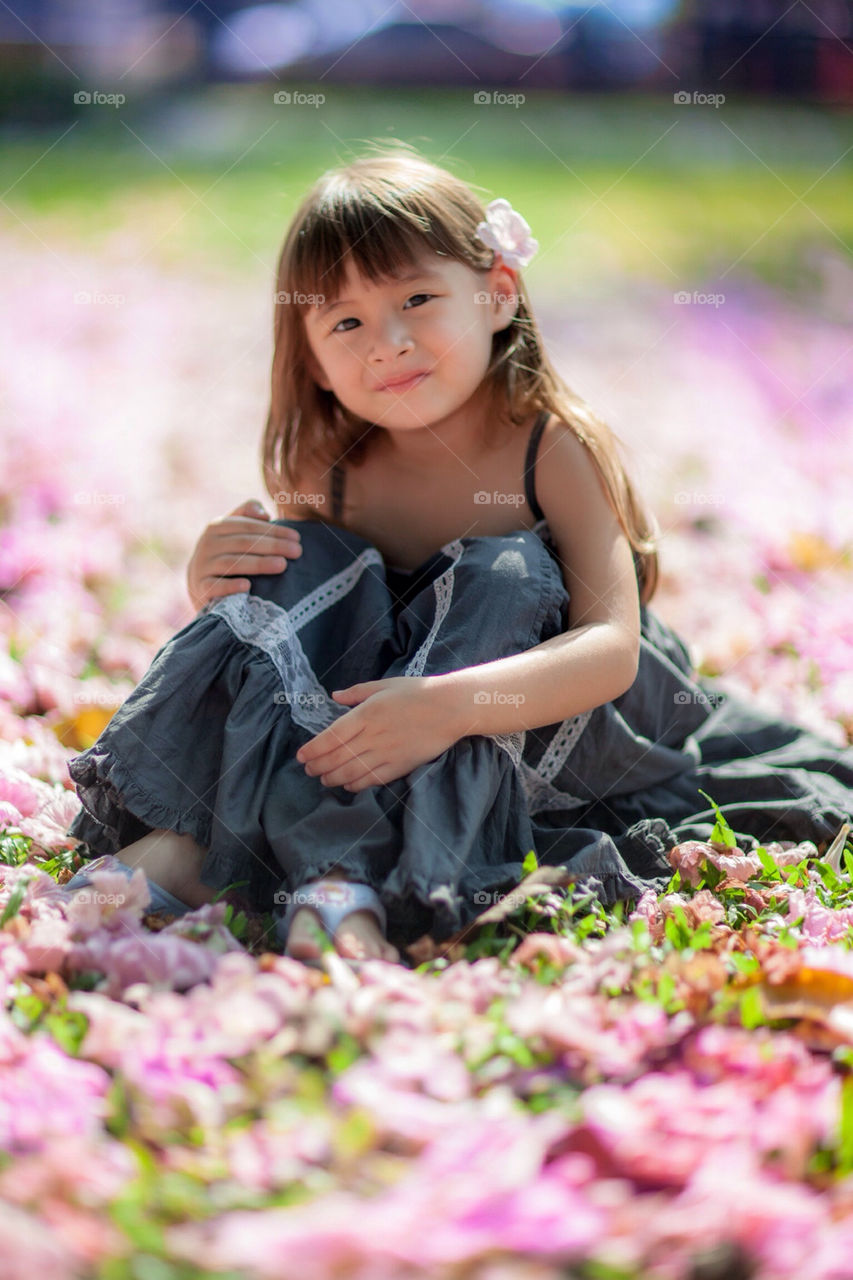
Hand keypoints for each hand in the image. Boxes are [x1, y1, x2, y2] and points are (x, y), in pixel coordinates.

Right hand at [186, 499, 302, 610]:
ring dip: (259, 564)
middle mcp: (207, 544)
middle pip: (243, 543)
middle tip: (297, 552)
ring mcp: (202, 566)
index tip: (297, 538)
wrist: (198, 581)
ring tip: (282, 565)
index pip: (248, 527)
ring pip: (232, 564)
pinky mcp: (201, 588)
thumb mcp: (232, 530)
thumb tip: (265, 515)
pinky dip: (230, 586)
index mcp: (217, 527)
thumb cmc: (225, 552)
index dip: (273, 531)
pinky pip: (215, 586)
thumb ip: (248, 514)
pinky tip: (247, 586)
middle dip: (273, 546)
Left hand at [295, 676, 461, 791]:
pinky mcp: (400, 765)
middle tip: (308, 770)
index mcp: (366, 714)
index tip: (301, 756)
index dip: (313, 750)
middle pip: (337, 758)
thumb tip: (334, 696)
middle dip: (318, 766)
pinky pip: (372, 779)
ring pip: (351, 772)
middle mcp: (372, 736)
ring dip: (332, 778)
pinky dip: (356, 785)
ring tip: (322, 779)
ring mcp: (386, 753)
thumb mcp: (385, 685)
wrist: (451, 708)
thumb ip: (357, 692)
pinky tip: (347, 785)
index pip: (331, 737)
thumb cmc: (418, 692)